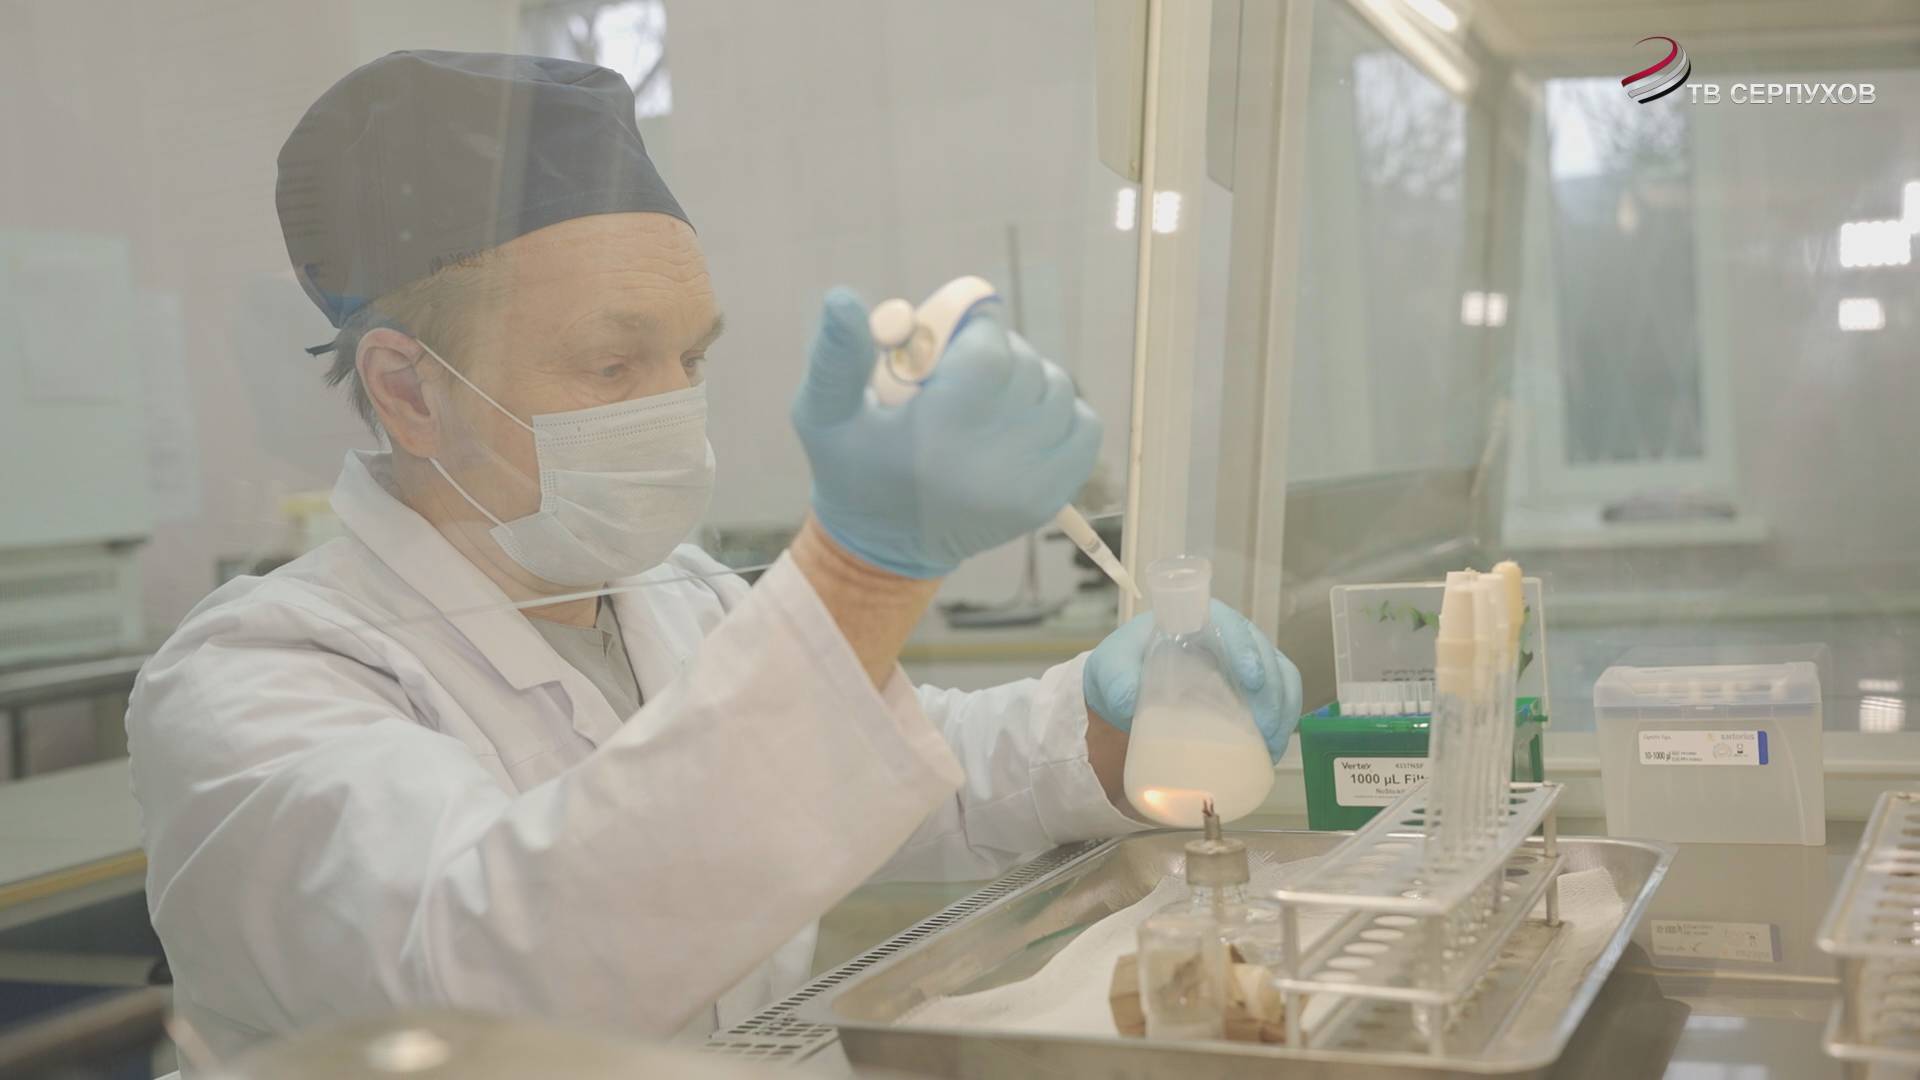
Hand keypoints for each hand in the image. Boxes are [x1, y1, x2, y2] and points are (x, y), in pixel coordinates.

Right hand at [792, 288, 1101, 578]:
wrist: (885, 544)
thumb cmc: (851, 466)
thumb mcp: (823, 413)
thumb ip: (834, 354)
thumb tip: (842, 297)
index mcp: (938, 438)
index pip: (990, 354)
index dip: (977, 330)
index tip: (953, 335)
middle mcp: (992, 466)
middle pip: (1025, 368)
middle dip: (996, 353)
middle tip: (961, 369)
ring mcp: (1028, 486)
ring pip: (1058, 391)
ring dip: (1028, 379)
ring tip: (987, 395)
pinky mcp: (1049, 499)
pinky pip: (1084, 427)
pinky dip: (1059, 412)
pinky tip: (1019, 418)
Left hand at [1084, 600, 1302, 761]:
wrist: (1126, 692)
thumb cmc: (1123, 668)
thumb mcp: (1109, 667)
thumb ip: (1115, 678)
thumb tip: (1128, 701)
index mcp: (1196, 621)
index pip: (1230, 625)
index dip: (1245, 647)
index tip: (1251, 678)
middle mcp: (1227, 638)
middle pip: (1264, 655)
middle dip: (1271, 690)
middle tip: (1263, 727)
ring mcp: (1244, 664)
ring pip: (1280, 678)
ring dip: (1283, 709)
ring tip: (1272, 743)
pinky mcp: (1251, 691)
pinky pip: (1280, 700)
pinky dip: (1282, 723)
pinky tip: (1273, 749)